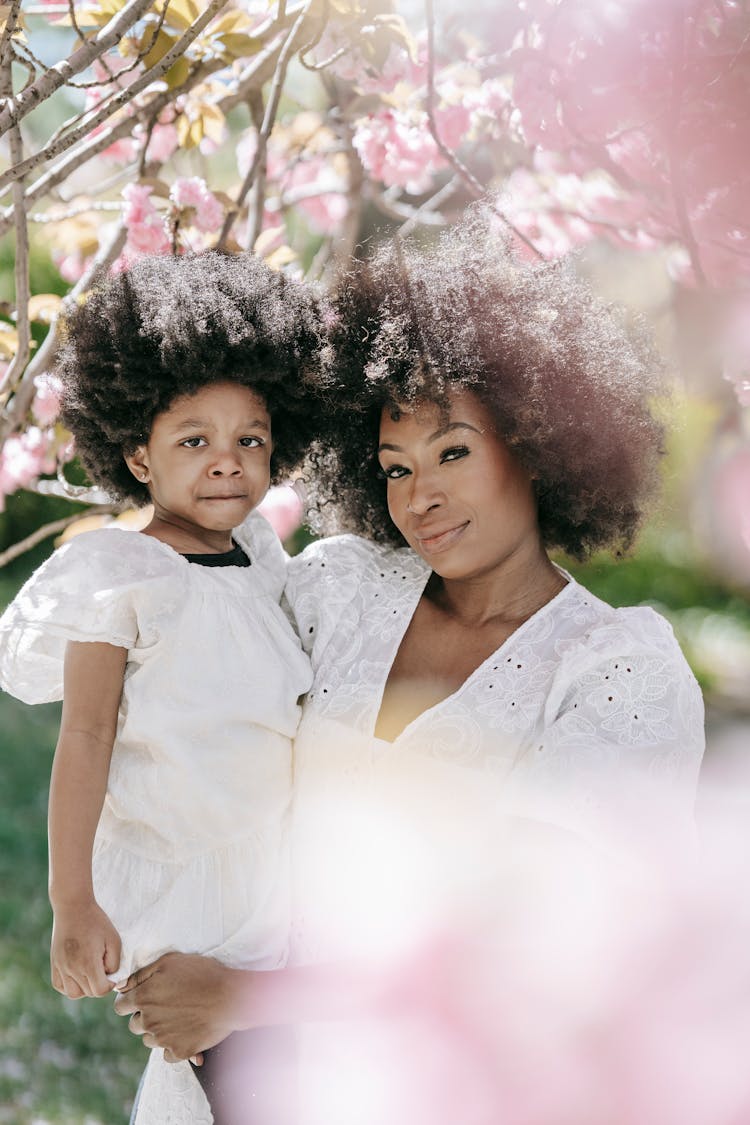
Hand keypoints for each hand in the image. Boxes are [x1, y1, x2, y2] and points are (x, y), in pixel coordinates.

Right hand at [50, 898, 120, 997]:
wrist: (73, 907)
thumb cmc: (97, 922)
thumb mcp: (114, 940)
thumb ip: (115, 963)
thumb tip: (112, 980)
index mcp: (88, 963)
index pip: (99, 991)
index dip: (109, 985)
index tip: (112, 974)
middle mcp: (71, 968)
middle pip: (88, 993)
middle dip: (99, 985)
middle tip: (102, 968)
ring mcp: (60, 967)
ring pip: (73, 993)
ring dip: (84, 988)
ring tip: (90, 972)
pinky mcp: (54, 964)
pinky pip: (60, 986)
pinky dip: (70, 985)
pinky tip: (78, 974)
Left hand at [114, 952, 239, 1062]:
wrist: (231, 997)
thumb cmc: (201, 973)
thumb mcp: (169, 961)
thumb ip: (140, 975)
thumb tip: (120, 986)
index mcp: (143, 997)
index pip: (120, 1006)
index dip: (130, 1001)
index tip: (144, 998)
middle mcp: (148, 1021)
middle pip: (134, 1025)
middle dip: (145, 1016)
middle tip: (166, 1006)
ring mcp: (162, 1039)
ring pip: (149, 1040)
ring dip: (158, 1031)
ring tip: (178, 1018)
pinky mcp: (178, 1052)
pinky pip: (166, 1054)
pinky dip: (174, 1046)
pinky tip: (187, 1032)